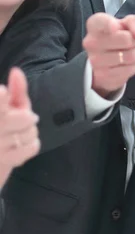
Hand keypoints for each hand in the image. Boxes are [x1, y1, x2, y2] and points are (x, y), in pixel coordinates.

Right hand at [0, 68, 39, 186]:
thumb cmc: (2, 129)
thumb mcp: (7, 107)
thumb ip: (15, 90)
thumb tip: (16, 71)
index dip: (1, 98)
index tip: (3, 92)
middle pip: (26, 118)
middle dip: (28, 119)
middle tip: (20, 121)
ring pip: (31, 132)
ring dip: (29, 133)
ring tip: (17, 135)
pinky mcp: (4, 162)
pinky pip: (33, 147)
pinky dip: (32, 145)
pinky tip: (20, 146)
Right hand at [83, 13, 134, 98]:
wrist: (107, 59)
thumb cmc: (119, 35)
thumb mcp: (129, 23)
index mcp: (95, 24)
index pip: (101, 22)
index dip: (109, 24)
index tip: (115, 26)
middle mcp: (91, 42)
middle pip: (126, 39)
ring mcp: (95, 61)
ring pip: (130, 56)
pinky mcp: (103, 76)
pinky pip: (129, 70)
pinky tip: (132, 61)